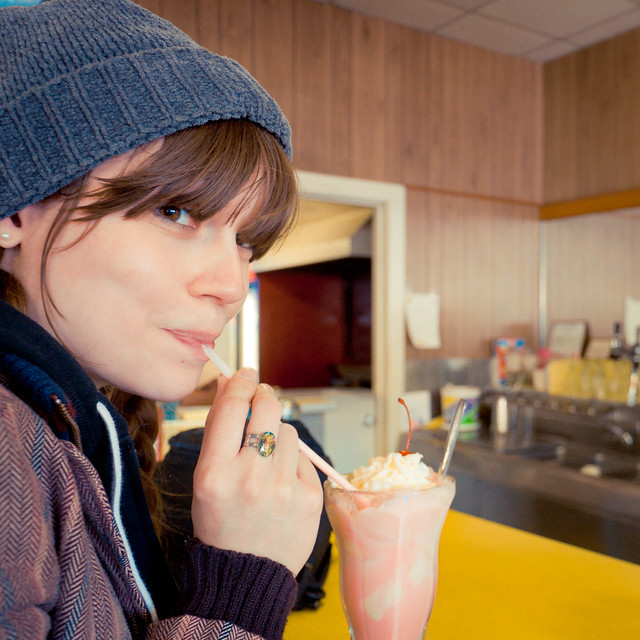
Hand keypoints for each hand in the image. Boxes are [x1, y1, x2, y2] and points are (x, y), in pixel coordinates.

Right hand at [191, 367, 322, 574]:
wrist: (246, 573)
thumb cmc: (221, 522)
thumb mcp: (205, 477)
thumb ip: (219, 428)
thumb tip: (230, 383)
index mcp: (215, 473)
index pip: (233, 408)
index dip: (240, 382)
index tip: (246, 374)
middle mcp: (250, 478)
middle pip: (268, 409)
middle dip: (265, 397)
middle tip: (262, 399)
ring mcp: (284, 488)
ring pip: (289, 431)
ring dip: (278, 435)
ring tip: (268, 460)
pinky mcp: (309, 497)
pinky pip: (304, 458)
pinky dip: (293, 462)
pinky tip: (281, 482)